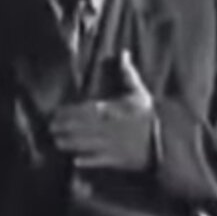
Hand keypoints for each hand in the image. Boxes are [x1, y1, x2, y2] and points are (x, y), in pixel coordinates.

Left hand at [51, 49, 155, 170]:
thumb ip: (127, 74)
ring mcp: (108, 146)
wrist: (166, 140)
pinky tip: (75, 162)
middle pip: (77, 128)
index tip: (55, 113)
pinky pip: (96, 162)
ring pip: (82, 145)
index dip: (66, 113)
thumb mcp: (139, 92)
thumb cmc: (151, 115)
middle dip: (62, 128)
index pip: (80, 111)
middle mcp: (103, 128)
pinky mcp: (115, 160)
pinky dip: (85, 162)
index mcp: (107, 110)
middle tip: (50, 129)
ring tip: (57, 143)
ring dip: (68, 144)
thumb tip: (123, 54)